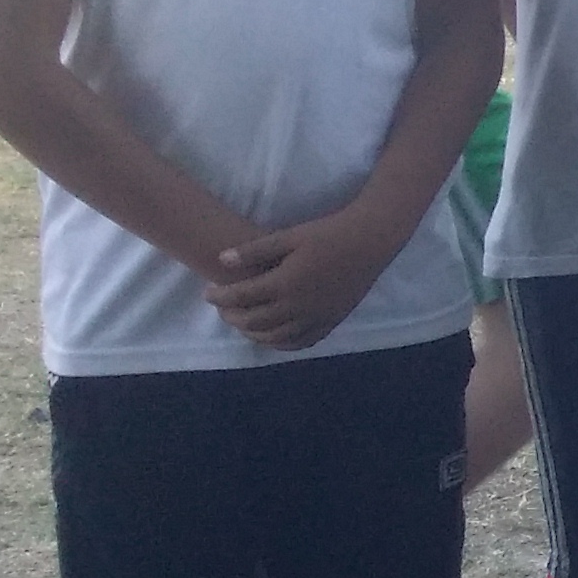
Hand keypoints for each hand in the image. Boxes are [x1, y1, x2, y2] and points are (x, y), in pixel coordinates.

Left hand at [204, 208, 406, 351]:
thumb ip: (254, 251)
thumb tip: (221, 260)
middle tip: (222, 307)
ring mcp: (316, 317)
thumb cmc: (328, 234)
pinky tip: (272, 337)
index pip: (241, 297)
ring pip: (275, 337)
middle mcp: (298, 307)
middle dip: (232, 316)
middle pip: (254, 321)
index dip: (219, 297)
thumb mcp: (289, 236)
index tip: (207, 292)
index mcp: (285, 283)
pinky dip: (282, 344)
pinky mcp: (331, 321)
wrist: (370, 241)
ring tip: (242, 323)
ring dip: (252, 333)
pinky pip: (302, 341)